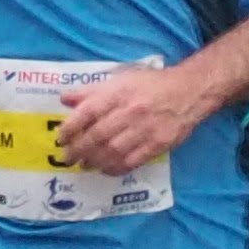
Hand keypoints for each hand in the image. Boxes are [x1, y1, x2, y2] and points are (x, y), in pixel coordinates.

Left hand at [53, 63, 203, 177]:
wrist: (188, 92)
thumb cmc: (150, 84)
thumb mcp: (120, 79)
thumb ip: (91, 91)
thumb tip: (65, 98)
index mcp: (119, 93)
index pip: (88, 111)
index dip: (70, 127)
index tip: (60, 138)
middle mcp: (130, 112)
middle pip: (98, 136)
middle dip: (78, 149)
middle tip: (67, 158)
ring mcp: (145, 130)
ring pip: (112, 152)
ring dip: (94, 161)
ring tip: (83, 164)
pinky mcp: (158, 145)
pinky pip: (131, 162)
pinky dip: (115, 168)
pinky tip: (105, 169)